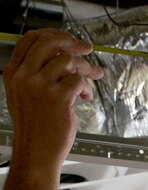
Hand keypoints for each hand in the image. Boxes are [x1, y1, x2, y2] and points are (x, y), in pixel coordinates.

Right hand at [3, 28, 103, 170]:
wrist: (36, 154)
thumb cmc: (35, 129)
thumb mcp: (24, 96)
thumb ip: (36, 74)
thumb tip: (63, 55)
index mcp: (13, 73)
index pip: (31, 39)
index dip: (54, 35)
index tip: (69, 39)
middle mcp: (24, 76)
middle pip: (51, 43)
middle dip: (73, 43)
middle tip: (87, 49)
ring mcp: (40, 86)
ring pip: (69, 60)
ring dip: (85, 69)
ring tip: (91, 79)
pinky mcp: (58, 97)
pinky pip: (78, 80)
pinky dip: (86, 87)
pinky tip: (85, 96)